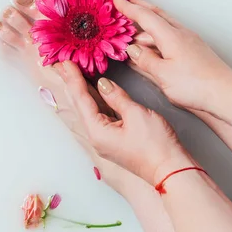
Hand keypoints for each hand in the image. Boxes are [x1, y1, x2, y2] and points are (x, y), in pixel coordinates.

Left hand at [55, 61, 187, 183]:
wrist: (171, 169)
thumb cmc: (156, 145)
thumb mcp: (136, 114)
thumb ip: (117, 97)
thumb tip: (103, 84)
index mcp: (97, 131)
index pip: (81, 98)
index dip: (73, 78)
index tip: (65, 62)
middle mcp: (96, 136)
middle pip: (79, 104)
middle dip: (70, 83)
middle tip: (60, 64)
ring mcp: (104, 138)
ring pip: (88, 108)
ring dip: (81, 90)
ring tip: (70, 73)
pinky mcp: (114, 138)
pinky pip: (99, 114)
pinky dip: (95, 99)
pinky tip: (92, 89)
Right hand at [114, 0, 231, 111]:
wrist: (227, 95)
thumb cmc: (198, 86)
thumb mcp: (163, 75)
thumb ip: (144, 60)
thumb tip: (132, 50)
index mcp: (171, 37)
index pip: (145, 16)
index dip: (128, 7)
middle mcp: (181, 34)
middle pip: (156, 13)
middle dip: (139, 4)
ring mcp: (189, 41)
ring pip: (164, 24)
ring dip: (147, 21)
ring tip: (133, 25)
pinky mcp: (193, 50)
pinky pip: (170, 35)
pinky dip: (157, 34)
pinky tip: (152, 43)